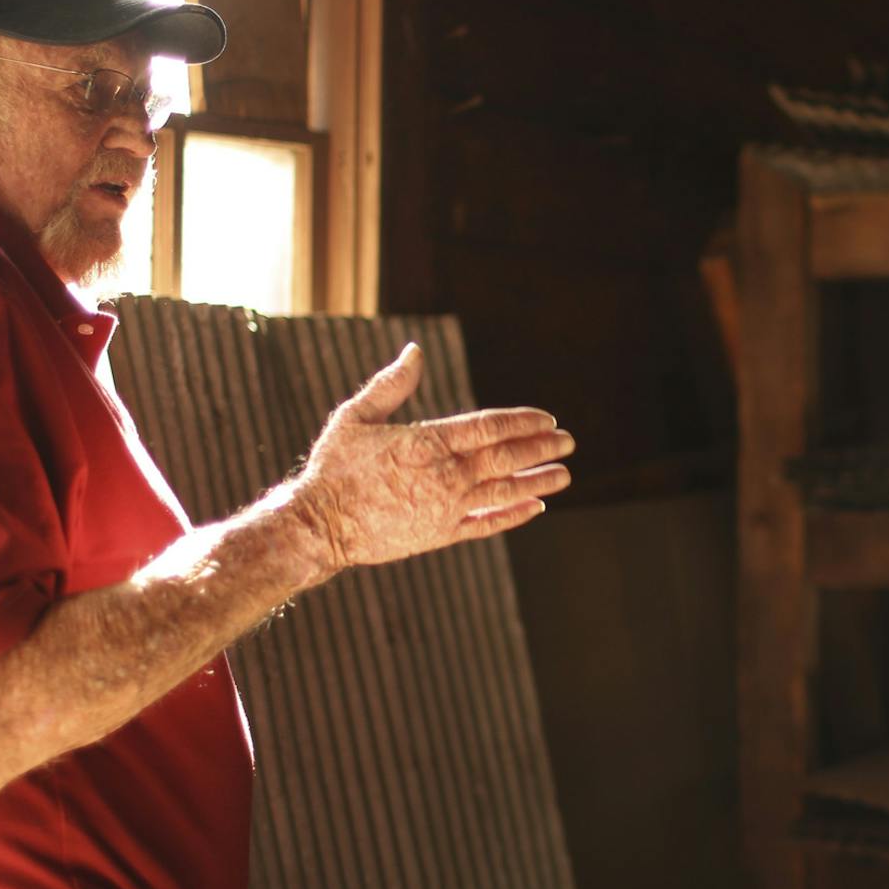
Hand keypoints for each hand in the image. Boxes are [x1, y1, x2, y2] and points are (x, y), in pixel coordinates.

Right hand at [289, 343, 571, 573]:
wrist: (319, 526)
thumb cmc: (335, 467)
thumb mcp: (356, 417)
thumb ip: (391, 386)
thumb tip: (414, 352)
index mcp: (427, 442)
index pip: (489, 427)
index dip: (522, 422)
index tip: (547, 418)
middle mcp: (445, 476)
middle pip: (506, 458)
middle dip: (542, 448)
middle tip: (568, 442)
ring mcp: (446, 508)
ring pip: (504, 492)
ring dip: (538, 482)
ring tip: (564, 474)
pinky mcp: (441, 535)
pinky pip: (487, 524)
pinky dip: (513, 514)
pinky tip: (535, 506)